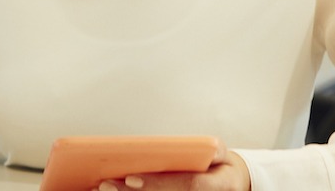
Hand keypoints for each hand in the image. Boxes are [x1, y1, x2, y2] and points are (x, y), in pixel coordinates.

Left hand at [94, 148, 249, 190]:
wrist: (232, 185)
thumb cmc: (219, 166)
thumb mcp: (219, 154)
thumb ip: (207, 151)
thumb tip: (190, 148)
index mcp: (219, 185)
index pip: (188, 185)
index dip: (158, 183)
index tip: (131, 177)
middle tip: (105, 185)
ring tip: (101, 190)